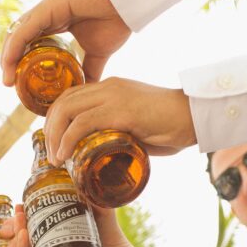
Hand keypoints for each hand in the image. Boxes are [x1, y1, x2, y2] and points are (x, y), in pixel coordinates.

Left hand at [0, 0, 130, 85]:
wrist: (127, 1)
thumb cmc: (116, 20)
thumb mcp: (99, 52)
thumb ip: (90, 69)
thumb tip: (87, 90)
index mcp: (57, 22)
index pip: (30, 42)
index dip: (22, 60)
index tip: (19, 82)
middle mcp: (47, 15)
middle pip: (20, 38)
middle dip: (11, 60)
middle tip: (9, 83)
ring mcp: (46, 9)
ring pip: (18, 34)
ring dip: (9, 56)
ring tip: (7, 78)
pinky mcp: (48, 7)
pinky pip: (25, 29)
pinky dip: (15, 46)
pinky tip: (10, 63)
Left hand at [44, 77, 195, 162]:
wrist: (196, 115)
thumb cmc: (174, 125)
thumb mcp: (140, 126)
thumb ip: (123, 134)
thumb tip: (110, 154)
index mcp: (112, 87)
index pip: (72, 96)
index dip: (57, 117)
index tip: (53, 140)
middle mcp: (109, 87)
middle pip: (63, 101)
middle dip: (50, 128)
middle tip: (51, 152)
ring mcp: (113, 97)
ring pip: (67, 110)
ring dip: (54, 137)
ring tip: (55, 158)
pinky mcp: (120, 111)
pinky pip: (82, 123)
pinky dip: (67, 140)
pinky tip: (64, 155)